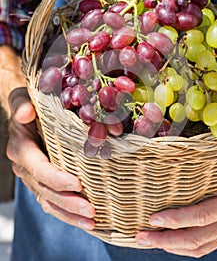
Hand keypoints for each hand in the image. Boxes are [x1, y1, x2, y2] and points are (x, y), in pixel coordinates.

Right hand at [7, 87, 94, 230]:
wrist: (27, 114)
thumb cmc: (30, 103)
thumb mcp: (23, 98)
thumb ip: (21, 104)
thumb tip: (25, 114)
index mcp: (21, 149)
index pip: (38, 168)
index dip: (56, 178)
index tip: (77, 184)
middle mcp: (26, 168)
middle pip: (46, 190)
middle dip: (68, 202)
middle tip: (91, 210)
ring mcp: (34, 178)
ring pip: (50, 202)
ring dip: (70, 214)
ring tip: (92, 221)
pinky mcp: (44, 184)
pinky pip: (53, 203)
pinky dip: (68, 214)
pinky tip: (86, 221)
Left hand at [135, 183, 216, 256]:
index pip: (199, 217)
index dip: (176, 220)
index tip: (153, 219)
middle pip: (193, 240)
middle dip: (164, 240)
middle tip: (140, 236)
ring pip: (196, 249)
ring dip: (170, 247)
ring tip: (148, 241)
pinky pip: (202, 249)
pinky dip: (182, 249)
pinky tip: (168, 243)